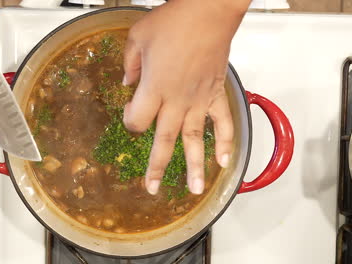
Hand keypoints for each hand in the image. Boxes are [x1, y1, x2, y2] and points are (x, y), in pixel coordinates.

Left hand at [123, 0, 249, 194]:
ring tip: (195, 189)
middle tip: (153, 189)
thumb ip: (129, 64)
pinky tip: (224, 160)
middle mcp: (177, 100)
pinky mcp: (216, 93)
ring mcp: (199, 99)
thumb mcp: (138, 37)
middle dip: (157, 167)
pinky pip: (222, 123)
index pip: (137, 120)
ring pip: (194, 139)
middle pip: (164, 140)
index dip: (130, 121)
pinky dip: (224, 142)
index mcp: (154, 87)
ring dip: (195, 166)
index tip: (130, 113)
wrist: (209, 11)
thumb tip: (126, 81)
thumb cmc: (174, 21)